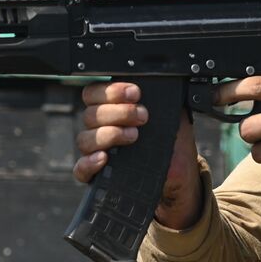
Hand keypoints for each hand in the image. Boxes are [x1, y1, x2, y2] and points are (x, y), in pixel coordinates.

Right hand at [74, 82, 202, 228]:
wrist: (180, 175)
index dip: (111, 91)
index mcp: (112, 110)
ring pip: (84, 139)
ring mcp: (96, 152)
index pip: (94, 93)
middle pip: (90, 115)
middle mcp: (100, 129)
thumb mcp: (171, 117)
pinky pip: (81, 169)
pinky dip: (89, 162)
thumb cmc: (171, 143)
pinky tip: (104, 158)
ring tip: (134, 136)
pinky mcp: (96, 176)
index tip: (136, 93)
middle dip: (118, 112)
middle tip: (143, 116)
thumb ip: (159, 100)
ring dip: (109, 134)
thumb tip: (156, 86)